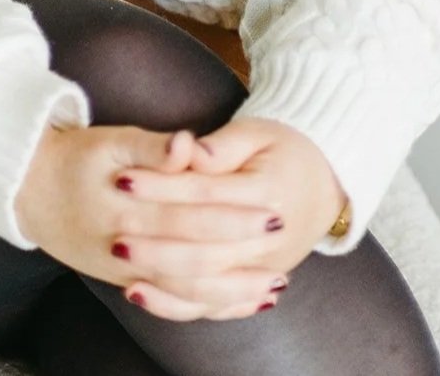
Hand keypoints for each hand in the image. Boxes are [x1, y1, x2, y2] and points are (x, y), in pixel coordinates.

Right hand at [13, 123, 282, 301]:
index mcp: (127, 209)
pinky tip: (236, 303)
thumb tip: (187, 145)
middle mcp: (128, 249)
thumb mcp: (108, 142)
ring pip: (187, 293)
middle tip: (281, 241)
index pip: (189, 216)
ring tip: (273, 286)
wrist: (28, 190)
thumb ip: (151, 147)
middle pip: (194, 259)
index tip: (269, 208)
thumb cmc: (74, 159)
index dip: (232, 215)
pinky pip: (174, 304)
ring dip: (232, 291)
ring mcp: (127, 272)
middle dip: (242, 252)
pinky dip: (208, 306)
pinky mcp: (127, 282)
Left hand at [112, 119, 347, 321]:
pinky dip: (173, 305)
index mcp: (269, 194)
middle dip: (155, 240)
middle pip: (203, 248)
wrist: (325, 184)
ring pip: (204, 285)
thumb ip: (221, 146)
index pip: (205, 194)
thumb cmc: (284, 149)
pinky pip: (210, 306)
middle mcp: (269, 242)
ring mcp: (262, 270)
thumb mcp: (258, 132)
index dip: (162, 185)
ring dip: (158, 276)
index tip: (124, 177)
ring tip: (120, 258)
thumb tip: (187, 151)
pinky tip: (139, 292)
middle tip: (115, 228)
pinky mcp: (253, 287)